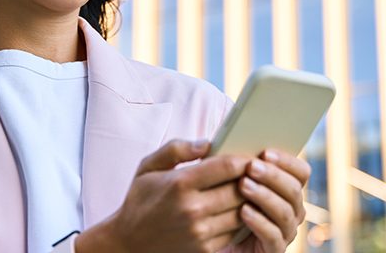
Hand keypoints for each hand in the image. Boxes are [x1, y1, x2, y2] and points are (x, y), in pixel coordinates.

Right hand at [76, 140, 250, 252]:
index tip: (249, 156)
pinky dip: (240, 220)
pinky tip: (237, 211)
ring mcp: (200, 231)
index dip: (243, 159)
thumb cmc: (140, 201)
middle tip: (257, 173)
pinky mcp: (205, 249)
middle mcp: (192, 208)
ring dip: (249, 201)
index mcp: (180, 183)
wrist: (128, 243)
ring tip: (252, 191)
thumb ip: (176, 149)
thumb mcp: (148, 167)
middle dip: (251, 179)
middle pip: (240, 189)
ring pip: (242, 212)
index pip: (226, 166)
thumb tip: (206, 143)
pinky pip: (234, 231)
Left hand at [228, 149, 310, 252]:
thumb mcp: (229, 181)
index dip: (287, 161)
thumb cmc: (222, 205)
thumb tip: (231, 142)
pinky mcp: (274, 250)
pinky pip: (274, 236)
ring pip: (285, 212)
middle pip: (294, 190)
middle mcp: (293, 210)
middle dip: (273, 176)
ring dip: (265, 196)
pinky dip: (260, 222)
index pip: (301, 172)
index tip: (265, 152)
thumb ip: (236, 164)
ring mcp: (286, 232)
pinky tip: (243, 211)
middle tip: (251, 167)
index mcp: (287, 189)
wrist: (213, 240)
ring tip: (243, 185)